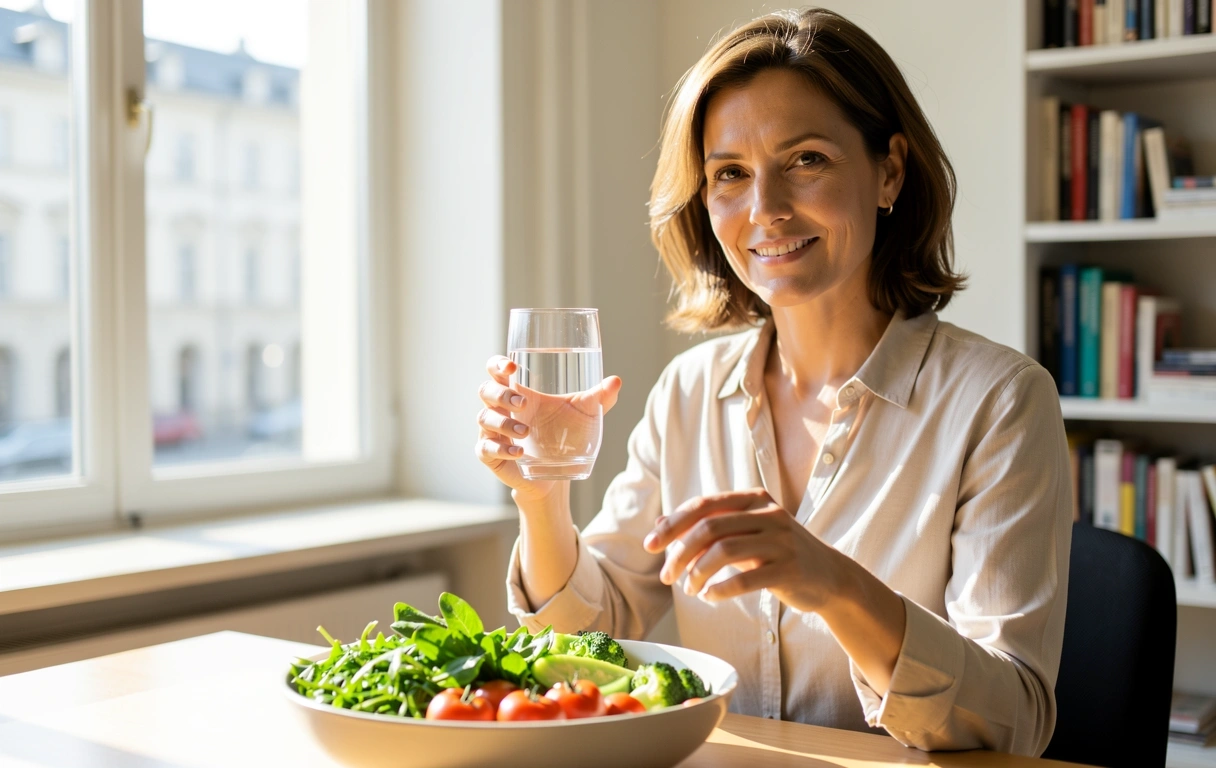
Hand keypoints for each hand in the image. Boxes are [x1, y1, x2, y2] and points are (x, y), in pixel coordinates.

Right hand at [475, 355, 621, 506]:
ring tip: (525, 432)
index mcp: (519, 392)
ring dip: (504, 422)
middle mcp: (502, 409)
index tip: (511, 367)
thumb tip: (616, 381)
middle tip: (522, 402)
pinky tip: (518, 452)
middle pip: (485, 390)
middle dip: (500, 394)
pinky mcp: (491, 454)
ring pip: (485, 418)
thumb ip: (599, 398)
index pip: (496, 370)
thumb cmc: (566, 435)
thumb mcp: (584, 414)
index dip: (497, 365)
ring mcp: (494, 431)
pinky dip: (500, 448)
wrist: (558, 472)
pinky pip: (486, 448)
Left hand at [642, 488, 846, 612]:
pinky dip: (721, 590)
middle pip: (709, 527)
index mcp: (754, 499)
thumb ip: (706, 527)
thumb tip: (659, 523)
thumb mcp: (743, 534)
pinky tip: (709, 598)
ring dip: (698, 574)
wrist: (829, 576)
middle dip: (680, 553)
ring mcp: (782, 540)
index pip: (703, 505)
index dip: (672, 525)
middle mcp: (769, 514)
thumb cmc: (776, 553)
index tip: (649, 546)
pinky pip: (746, 579)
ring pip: (724, 551)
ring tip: (689, 590)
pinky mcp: (790, 569)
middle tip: (666, 576)